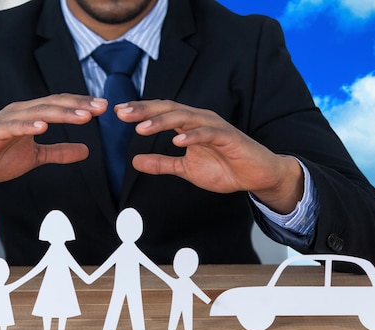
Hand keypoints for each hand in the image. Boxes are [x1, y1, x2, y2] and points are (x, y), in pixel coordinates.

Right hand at [0, 94, 106, 200]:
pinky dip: (28, 125)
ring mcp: (6, 121)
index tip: (103, 108)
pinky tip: (43, 126)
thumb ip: (59, 152)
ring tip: (82, 116)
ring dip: (61, 113)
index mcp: (30, 115)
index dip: (81, 105)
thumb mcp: (35, 157)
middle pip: (53, 104)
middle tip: (100, 107)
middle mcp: (20, 112)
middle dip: (78, 105)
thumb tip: (86, 150)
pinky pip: (12, 127)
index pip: (60, 105)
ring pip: (37, 112)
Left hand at [116, 100, 303, 213]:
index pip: (160, 113)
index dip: (140, 112)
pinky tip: (177, 141)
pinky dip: (193, 136)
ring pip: (185, 118)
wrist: (256, 175)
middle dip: (144, 110)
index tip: (118, 113)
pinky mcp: (229, 137)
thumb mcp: (185, 169)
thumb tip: (135, 162)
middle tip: (122, 113)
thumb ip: (162, 163)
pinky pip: (209, 134)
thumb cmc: (224, 167)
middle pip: (168, 109)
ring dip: (162, 121)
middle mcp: (199, 120)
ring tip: (142, 128)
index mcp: (188, 124)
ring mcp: (214, 127)